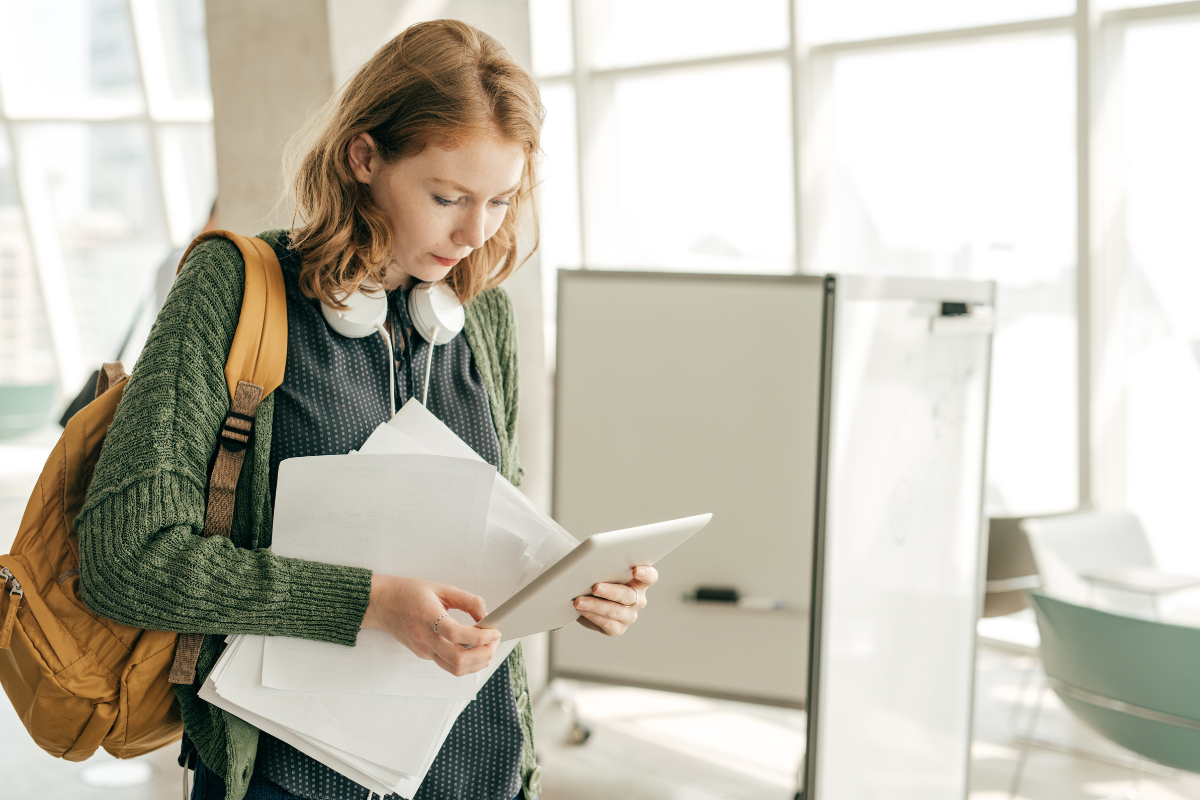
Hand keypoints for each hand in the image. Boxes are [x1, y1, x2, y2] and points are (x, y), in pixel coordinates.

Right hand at [361, 574, 500, 675]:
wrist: (383, 603)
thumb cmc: (411, 592)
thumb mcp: (442, 588)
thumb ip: (468, 601)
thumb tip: (487, 617)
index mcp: (427, 616)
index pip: (456, 634)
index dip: (480, 637)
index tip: (495, 631)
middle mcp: (424, 638)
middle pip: (458, 659)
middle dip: (483, 654)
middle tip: (495, 641)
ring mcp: (423, 650)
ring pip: (455, 669)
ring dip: (477, 663)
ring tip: (488, 647)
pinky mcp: (423, 655)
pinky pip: (449, 665)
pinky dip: (467, 662)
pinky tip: (475, 650)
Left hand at [574, 566, 657, 635]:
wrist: (587, 597)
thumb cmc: (599, 579)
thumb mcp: (604, 570)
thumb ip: (606, 567)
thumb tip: (591, 565)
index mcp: (640, 581)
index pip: (650, 577)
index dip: (645, 574)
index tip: (636, 570)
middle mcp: (638, 599)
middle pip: (629, 595)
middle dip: (610, 591)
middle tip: (595, 587)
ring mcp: (629, 615)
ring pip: (615, 611)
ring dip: (595, 605)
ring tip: (579, 601)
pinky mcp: (618, 628)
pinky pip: (608, 624)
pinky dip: (593, 616)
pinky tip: (582, 610)